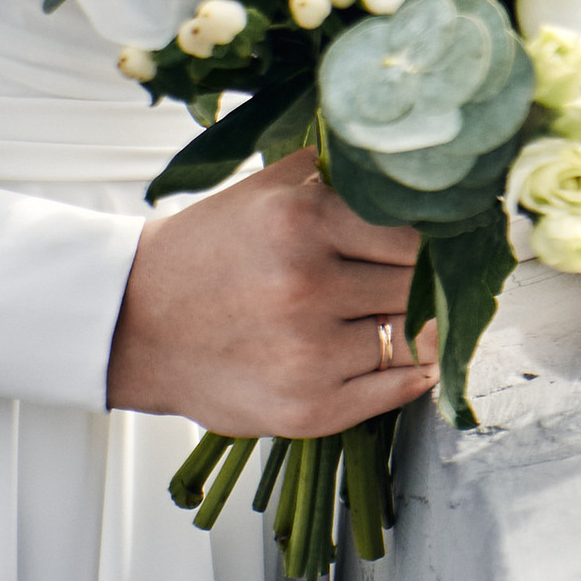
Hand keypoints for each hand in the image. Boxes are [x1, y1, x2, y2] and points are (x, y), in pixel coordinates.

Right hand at [107, 148, 441, 436]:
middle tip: (437, 277)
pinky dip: (415, 371)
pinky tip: (411, 354)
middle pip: (418, 283)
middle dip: (430, 280)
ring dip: (422, 325)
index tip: (445, 241)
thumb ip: (341, 171)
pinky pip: (396, 390)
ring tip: (416, 312)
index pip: (414, 231)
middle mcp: (306, 288)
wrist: (134, 322)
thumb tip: (415, 169)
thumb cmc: (211, 249)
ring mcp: (307, 356)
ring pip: (414, 336)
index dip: (436, 237)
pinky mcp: (305, 411)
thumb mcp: (270, 187)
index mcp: (302, 221)